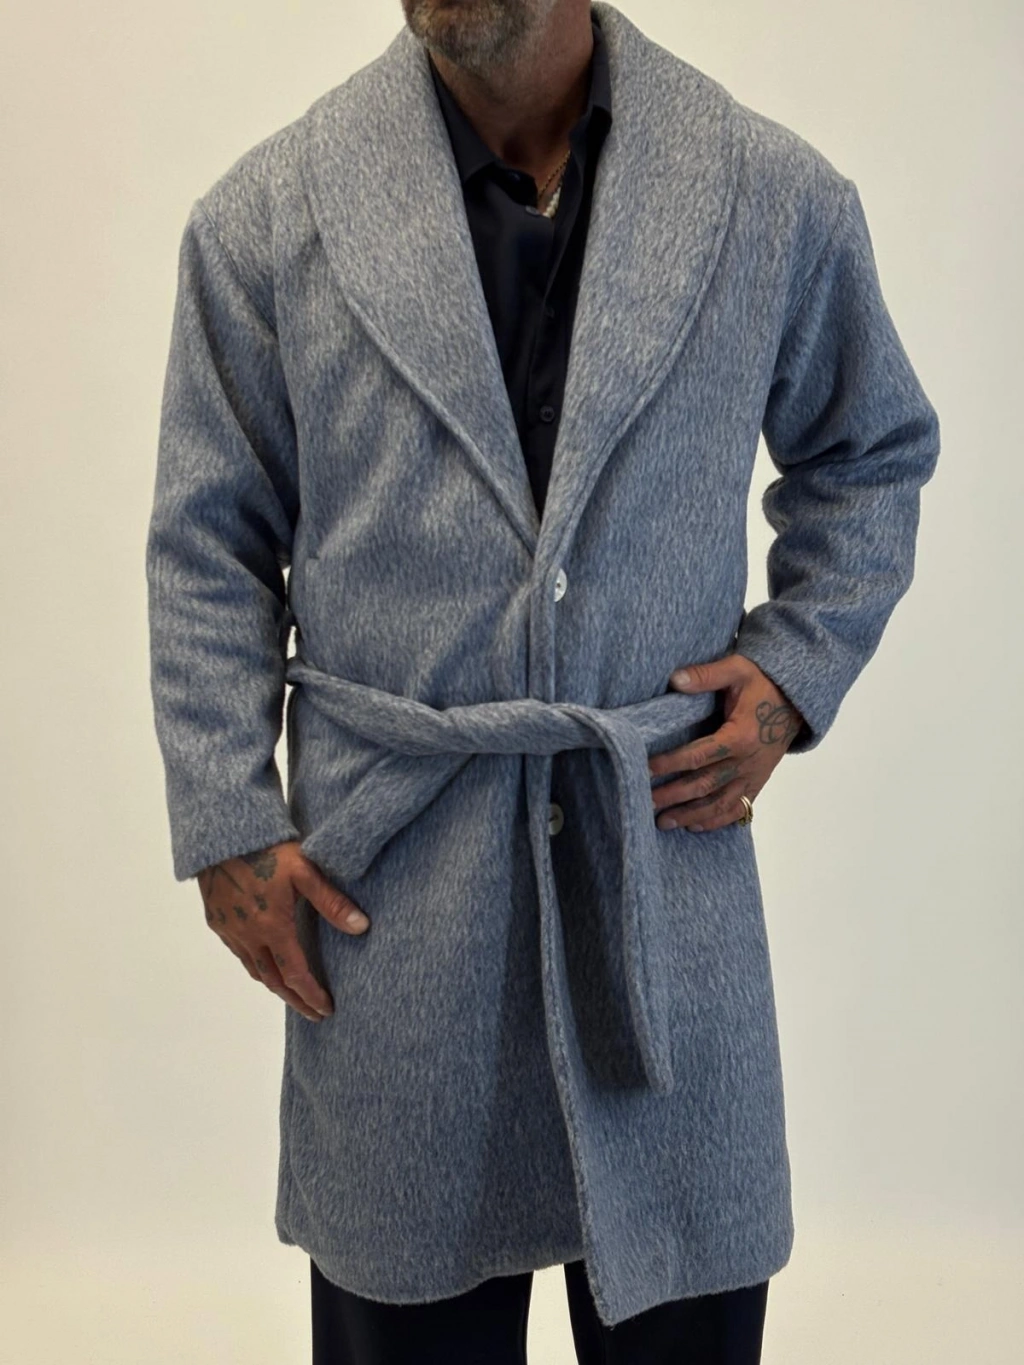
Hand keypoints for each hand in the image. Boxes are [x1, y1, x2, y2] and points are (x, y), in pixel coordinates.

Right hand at [197, 841, 370, 1021]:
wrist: (224, 834)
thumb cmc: (269, 849)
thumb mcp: (306, 872)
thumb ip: (332, 902)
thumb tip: (361, 927)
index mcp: (272, 928)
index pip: (295, 975)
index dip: (312, 995)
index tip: (326, 1009)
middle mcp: (248, 936)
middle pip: (273, 981)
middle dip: (295, 1000)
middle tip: (313, 1013)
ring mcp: (230, 931)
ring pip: (254, 969)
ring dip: (275, 985)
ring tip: (293, 993)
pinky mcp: (217, 921)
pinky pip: (239, 953)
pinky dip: (256, 966)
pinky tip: (266, 962)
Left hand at [648, 653, 804, 832]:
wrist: (796, 700)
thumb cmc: (763, 683)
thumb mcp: (737, 670)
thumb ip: (706, 675)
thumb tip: (675, 679)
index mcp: (740, 736)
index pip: (700, 755)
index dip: (672, 763)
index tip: (647, 768)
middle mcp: (747, 762)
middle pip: (706, 785)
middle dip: (674, 796)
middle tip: (646, 803)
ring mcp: (754, 776)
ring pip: (720, 804)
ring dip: (690, 815)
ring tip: (663, 823)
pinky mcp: (758, 783)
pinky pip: (738, 809)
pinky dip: (716, 820)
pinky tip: (694, 826)